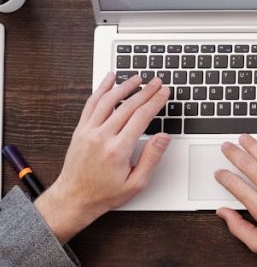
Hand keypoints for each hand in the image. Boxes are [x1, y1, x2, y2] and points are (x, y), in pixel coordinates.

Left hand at [35, 74, 170, 242]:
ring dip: (124, 86)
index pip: (141, 116)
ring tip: (137, 77)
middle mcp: (102, 137)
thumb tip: (164, 137)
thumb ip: (151, 158)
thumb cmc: (104, 194)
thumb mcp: (136, 183)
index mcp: (118, 149)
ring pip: (108, 100)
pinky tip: (109, 80)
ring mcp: (88, 131)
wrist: (73, 199)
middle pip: (128, 105)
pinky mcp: (80, 130)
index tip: (165, 92)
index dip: (156, 101)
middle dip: (145, 91)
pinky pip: (91, 104)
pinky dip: (101, 89)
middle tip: (157, 82)